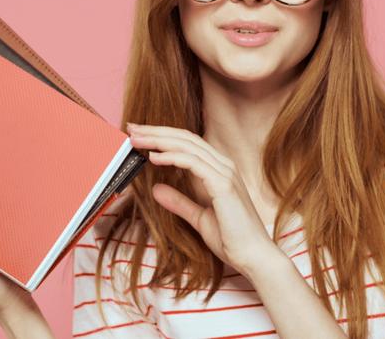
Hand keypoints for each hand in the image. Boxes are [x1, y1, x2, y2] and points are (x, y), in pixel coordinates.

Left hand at [126, 123, 279, 274]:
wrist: (253, 257)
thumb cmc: (232, 239)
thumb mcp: (198, 218)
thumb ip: (179, 202)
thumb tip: (156, 190)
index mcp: (219, 170)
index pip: (187, 143)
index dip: (162, 136)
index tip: (139, 135)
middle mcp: (224, 165)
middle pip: (185, 138)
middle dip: (155, 131)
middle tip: (131, 128)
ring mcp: (225, 173)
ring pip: (187, 146)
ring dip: (159, 140)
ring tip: (136, 138)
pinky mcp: (223, 184)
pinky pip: (193, 163)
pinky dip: (172, 157)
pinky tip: (153, 157)